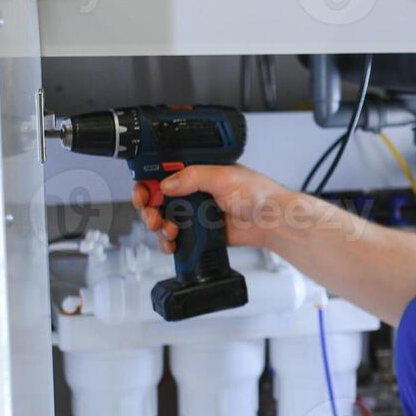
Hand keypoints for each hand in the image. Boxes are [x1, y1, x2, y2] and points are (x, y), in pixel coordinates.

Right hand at [131, 164, 286, 252]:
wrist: (272, 222)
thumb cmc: (257, 193)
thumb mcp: (223, 177)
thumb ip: (193, 177)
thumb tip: (167, 183)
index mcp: (197, 171)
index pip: (163, 173)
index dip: (148, 183)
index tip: (143, 193)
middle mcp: (194, 190)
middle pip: (157, 199)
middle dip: (149, 208)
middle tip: (152, 215)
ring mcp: (195, 212)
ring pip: (163, 219)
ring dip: (158, 226)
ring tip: (166, 230)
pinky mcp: (199, 232)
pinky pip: (177, 238)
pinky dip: (168, 242)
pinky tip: (171, 243)